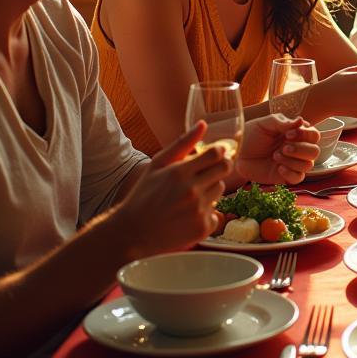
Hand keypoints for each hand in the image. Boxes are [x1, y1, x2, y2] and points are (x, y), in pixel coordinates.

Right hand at [114, 122, 231, 255]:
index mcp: (179, 172)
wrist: (132, 233)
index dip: (219, 152)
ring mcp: (198, 210)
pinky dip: (207, 214)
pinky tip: (189, 215)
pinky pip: (217, 213)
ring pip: (220, 190)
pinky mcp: (202, 228)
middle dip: (218, 168)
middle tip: (205, 174)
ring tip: (189, 197)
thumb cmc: (144, 195)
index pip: (216, 154)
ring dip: (210, 190)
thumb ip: (183, 143)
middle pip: (224, 169)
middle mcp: (191, 190)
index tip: (214, 155)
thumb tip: (203, 124)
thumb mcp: (157, 165)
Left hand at [236, 114, 319, 184]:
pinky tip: (278, 167)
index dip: (305, 135)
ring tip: (275, 156)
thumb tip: (301, 120)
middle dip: (300, 149)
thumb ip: (282, 122)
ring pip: (309, 165)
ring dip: (293, 160)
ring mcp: (292, 163)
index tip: (288, 134)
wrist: (237, 153)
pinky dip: (290, 173)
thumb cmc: (250, 135)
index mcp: (296, 134)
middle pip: (315, 151)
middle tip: (283, 147)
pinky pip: (298, 178)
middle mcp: (298, 149)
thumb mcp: (264, 124)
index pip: (314, 135)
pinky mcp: (285, 176)